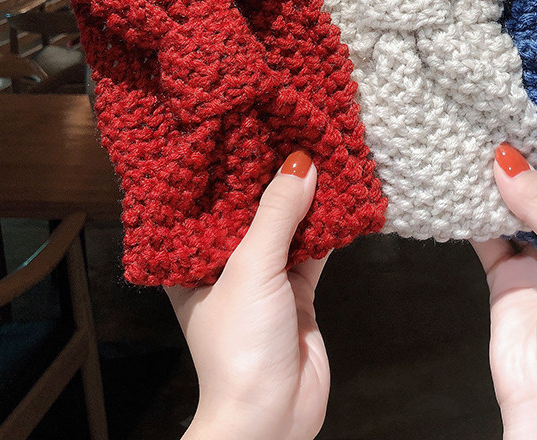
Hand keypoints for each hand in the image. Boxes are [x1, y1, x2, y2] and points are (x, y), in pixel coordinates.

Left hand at [166, 151, 329, 439]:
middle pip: (252, 209)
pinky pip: (314, 249)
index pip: (207, 200)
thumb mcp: (252, 268)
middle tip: (293, 128)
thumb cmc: (239, 343)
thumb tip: (302, 162)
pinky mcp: (297, 292)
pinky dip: (329, 226)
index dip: (227, 164)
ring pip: (287, 225)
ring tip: (324, 151)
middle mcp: (225, 264)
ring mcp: (264, 278)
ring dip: (306, 198)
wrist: (271, 419)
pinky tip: (344, 196)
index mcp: (192, 258)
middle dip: (274, 176)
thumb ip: (277, 214)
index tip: (248, 125)